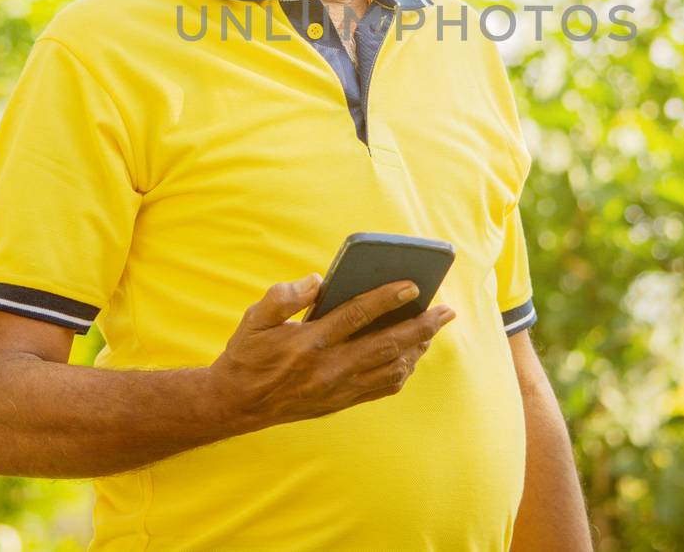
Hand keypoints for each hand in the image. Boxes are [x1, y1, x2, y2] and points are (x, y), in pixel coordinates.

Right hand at [208, 273, 455, 432]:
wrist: (236, 403)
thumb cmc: (247, 354)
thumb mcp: (254, 318)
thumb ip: (283, 296)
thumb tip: (318, 280)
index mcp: (309, 341)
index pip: (356, 316)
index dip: (387, 299)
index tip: (414, 285)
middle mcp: (329, 367)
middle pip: (386, 345)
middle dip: (422, 326)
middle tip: (447, 310)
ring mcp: (338, 388)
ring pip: (391, 369)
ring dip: (417, 348)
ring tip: (434, 328)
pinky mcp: (341, 402)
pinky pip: (382, 387)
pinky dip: (403, 370)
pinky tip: (411, 355)